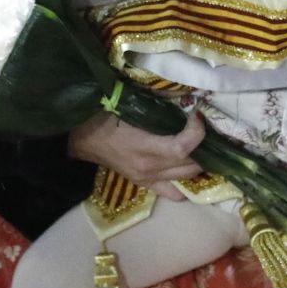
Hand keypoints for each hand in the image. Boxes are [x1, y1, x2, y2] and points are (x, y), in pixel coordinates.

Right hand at [69, 111, 204, 186]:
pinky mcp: (145, 184)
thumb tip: (187, 95)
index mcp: (144, 148)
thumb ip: (160, 99)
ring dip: (198, 164)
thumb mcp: (130, 103)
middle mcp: (150, 169)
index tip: (197, 117)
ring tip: (200, 148)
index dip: (197, 133)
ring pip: (187, 179)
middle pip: (191, 165)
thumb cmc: (105, 117)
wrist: (82, 138)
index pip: (182, 148)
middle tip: (204, 129)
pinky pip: (174, 192)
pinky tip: (186, 167)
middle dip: (204, 146)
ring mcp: (148, 179)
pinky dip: (185, 181)